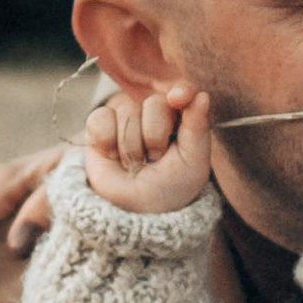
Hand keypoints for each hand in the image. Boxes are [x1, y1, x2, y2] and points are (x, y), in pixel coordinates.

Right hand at [82, 82, 211, 214]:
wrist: (134, 210)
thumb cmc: (170, 188)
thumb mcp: (193, 163)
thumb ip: (197, 128)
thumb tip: (202, 95)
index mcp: (182, 117)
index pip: (184, 91)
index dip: (181, 92)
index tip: (177, 99)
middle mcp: (155, 112)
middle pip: (154, 104)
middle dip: (154, 139)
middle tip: (154, 161)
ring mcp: (126, 116)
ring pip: (127, 110)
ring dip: (131, 148)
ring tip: (135, 164)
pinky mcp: (100, 125)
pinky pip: (100, 117)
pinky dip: (106, 141)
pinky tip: (112, 157)